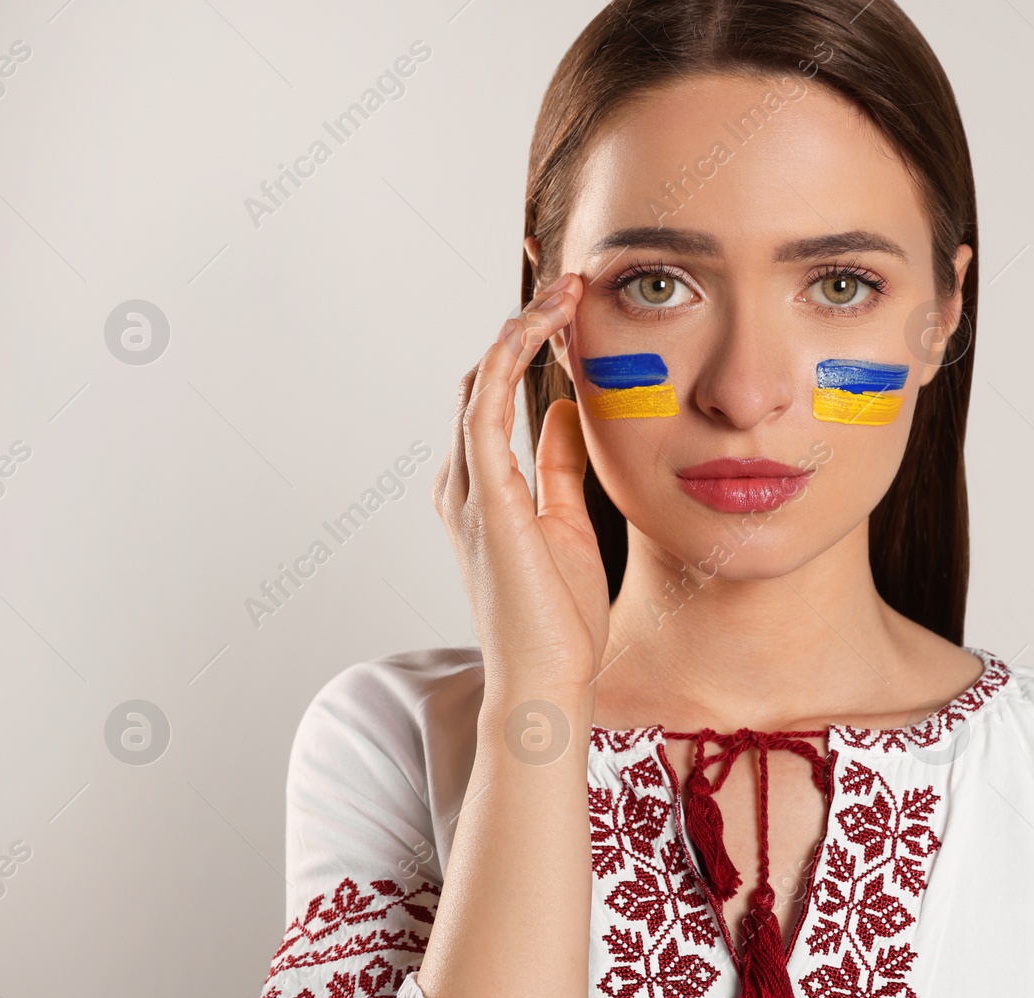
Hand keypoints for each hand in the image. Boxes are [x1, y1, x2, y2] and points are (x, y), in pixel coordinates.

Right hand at [433, 273, 608, 698]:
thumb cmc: (557, 618)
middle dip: (521, 325)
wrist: (547, 680)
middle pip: (482, 379)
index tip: (569, 308)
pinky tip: (540, 329)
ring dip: (520, 331)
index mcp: (482, 488)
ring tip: (564, 291)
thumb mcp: (568, 523)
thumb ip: (561, 467)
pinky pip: (486, 411)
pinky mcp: (484, 500)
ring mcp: (466, 490)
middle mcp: (462, 482)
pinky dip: (508, 362)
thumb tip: (571, 412)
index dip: (525, 346)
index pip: (495, 396)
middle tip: (568, 280)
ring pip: (481, 383)